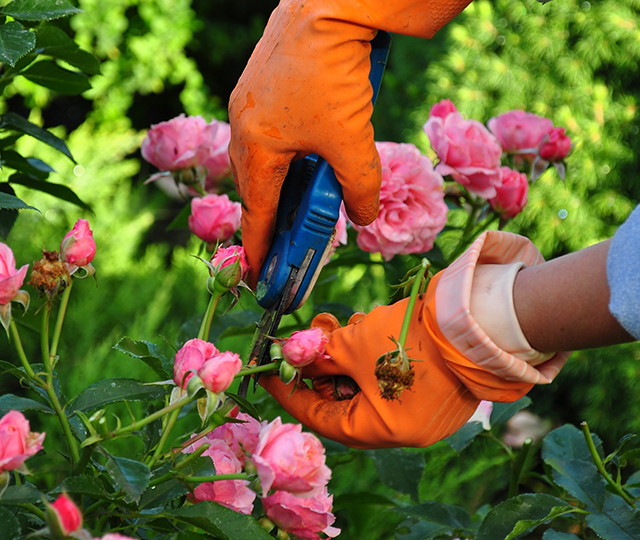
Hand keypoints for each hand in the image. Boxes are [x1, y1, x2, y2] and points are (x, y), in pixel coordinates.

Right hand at [229, 0, 473, 285]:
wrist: (331, 4)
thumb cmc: (336, 74)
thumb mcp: (352, 141)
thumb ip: (360, 188)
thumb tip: (365, 219)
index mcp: (257, 145)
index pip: (257, 210)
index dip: (259, 244)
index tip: (257, 271)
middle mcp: (243, 123)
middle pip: (254, 184)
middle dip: (268, 215)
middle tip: (282, 238)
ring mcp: (248, 97)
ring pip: (259, 155)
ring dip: (276, 181)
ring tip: (295, 199)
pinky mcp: (261, 79)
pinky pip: (265, 130)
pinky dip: (281, 152)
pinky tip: (301, 152)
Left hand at [260, 271, 536, 448]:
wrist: (475, 318)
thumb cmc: (410, 339)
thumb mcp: (354, 347)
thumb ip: (320, 356)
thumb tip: (292, 358)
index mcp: (382, 431)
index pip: (321, 417)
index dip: (290, 393)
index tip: (269, 374)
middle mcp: (404, 429)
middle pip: (344, 402)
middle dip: (321, 369)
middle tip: (307, 343)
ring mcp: (422, 410)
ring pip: (367, 387)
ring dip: (347, 358)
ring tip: (341, 328)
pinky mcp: (433, 388)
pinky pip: (389, 380)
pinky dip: (372, 358)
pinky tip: (369, 330)